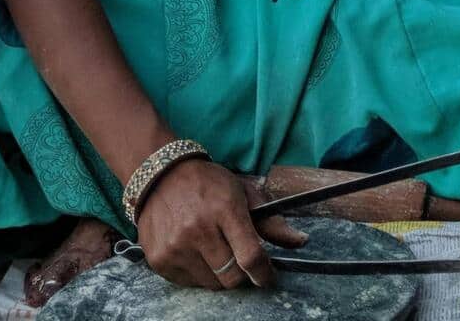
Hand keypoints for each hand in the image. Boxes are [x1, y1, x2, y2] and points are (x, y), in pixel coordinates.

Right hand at [133, 158, 308, 289]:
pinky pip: (189, 283)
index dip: (264, 273)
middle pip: (232, 277)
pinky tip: (195, 252)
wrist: (161, 176)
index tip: (268, 277)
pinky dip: (198, 274)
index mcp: (225, 210)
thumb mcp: (244, 192)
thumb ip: (272, 221)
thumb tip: (301, 241)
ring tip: (214, 250)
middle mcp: (198, 230)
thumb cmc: (208, 183)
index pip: (250, 256)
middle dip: (242, 273)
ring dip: (219, 274)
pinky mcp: (159, 259)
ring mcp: (175, 246)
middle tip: (239, 259)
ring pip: (211, 284)